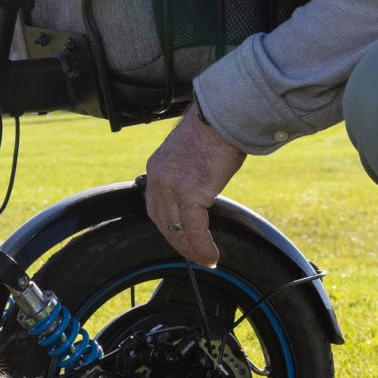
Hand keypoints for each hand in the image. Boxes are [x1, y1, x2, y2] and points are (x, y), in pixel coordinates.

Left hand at [144, 107, 246, 266]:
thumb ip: (186, 174)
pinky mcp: (190, 194)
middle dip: (178, 243)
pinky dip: (203, 247)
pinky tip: (212, 256)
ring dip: (191, 250)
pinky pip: (195, 231)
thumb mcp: (189, 155)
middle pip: (162, 222)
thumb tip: (200, 191)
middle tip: (194, 256)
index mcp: (156, 169)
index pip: (155, 207)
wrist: (222, 117)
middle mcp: (158, 179)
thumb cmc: (214, 132)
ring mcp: (172, 187)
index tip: (181, 239)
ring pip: (177, 231)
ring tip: (205, 260)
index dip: (168, 227)